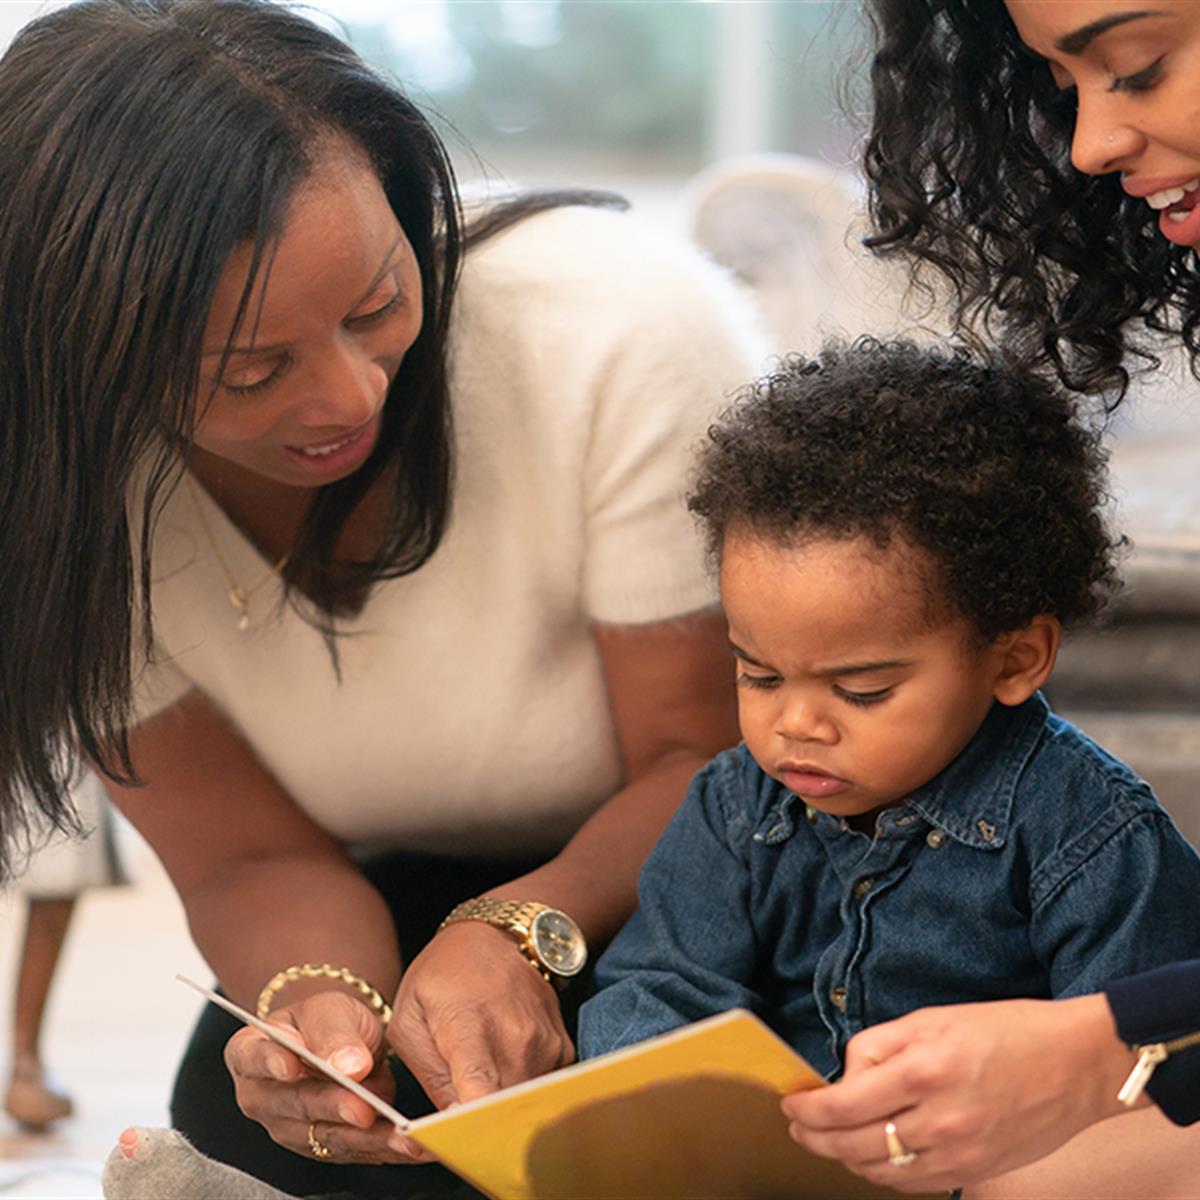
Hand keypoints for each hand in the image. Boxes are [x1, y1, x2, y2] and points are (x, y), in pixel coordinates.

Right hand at [224, 989, 418, 1164]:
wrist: (343, 1040)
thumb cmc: (327, 1021)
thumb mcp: (330, 1010)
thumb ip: (334, 1034)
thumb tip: (348, 1065)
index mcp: (250, 1051)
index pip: (254, 1057)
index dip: (270, 1062)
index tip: (290, 1066)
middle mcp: (261, 1096)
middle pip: (294, 1104)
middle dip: (332, 1106)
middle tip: (362, 1108)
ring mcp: (287, 1127)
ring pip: (325, 1135)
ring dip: (364, 1138)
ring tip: (398, 1134)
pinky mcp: (317, 1148)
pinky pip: (350, 1151)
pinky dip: (382, 1148)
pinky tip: (406, 1144)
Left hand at [387, 921, 573, 1143]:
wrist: (496, 936)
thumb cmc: (443, 976)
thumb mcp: (410, 1018)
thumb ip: (427, 1074)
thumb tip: (446, 1124)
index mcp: (468, 1025)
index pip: (480, 1089)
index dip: (470, 1126)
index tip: (458, 1144)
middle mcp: (515, 1035)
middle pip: (503, 1111)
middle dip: (480, 1128)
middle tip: (457, 1124)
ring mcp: (544, 1042)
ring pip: (523, 1106)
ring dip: (501, 1110)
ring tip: (479, 1086)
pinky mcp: (562, 1048)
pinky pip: (541, 1091)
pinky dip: (521, 1093)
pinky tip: (504, 1071)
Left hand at [780, 995, 1137, 1192]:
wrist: (1078, 1065)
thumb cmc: (1006, 1030)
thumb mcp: (932, 1019)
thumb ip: (879, 1046)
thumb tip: (845, 1075)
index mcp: (923, 1071)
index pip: (844, 1105)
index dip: (808, 1110)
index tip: (791, 1102)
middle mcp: (938, 1119)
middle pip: (853, 1145)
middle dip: (815, 1137)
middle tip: (797, 1124)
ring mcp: (958, 1153)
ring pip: (880, 1172)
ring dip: (844, 1157)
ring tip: (827, 1139)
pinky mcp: (975, 1171)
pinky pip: (913, 1184)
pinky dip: (882, 1174)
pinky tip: (869, 1155)